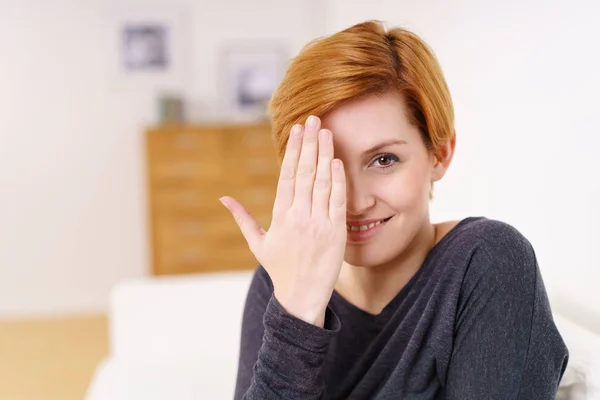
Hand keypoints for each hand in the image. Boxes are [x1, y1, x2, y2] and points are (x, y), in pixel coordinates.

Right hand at [220, 116, 346, 326]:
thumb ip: (242, 218)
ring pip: (322, 182)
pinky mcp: (336, 232)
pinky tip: (336, 161)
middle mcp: (299, 217)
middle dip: (309, 144)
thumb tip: (223, 197)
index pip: (287, 176)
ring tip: (326, 132)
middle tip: (312, 119)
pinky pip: (338, 201)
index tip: (296, 130)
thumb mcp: (257, 243)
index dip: (292, 151)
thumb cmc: (279, 269)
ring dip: (324, 154)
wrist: (301, 298)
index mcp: (280, 217)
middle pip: (305, 173)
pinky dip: (338, 180)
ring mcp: (319, 224)